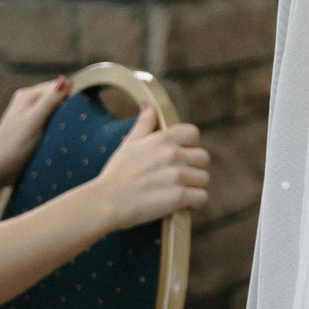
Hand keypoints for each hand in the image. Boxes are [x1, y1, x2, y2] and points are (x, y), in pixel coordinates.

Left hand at [0, 77, 70, 192]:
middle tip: (71, 124)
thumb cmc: (14, 145)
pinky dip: (58, 128)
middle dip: (67, 109)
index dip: (70, 97)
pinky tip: (60, 137)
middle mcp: (29, 102)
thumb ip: (49, 101)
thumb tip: (66, 80)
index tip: (76, 113)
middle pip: (58, 98)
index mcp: (28, 95)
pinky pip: (52, 122)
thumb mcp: (33, 121)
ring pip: (57, 111)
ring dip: (64, 120)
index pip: (58, 87)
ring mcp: (31, 115)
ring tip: (66, 133)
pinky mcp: (33, 128)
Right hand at [86, 102, 210, 232]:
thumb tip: (148, 104)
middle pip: (203, 158)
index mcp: (162, 139)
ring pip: (204, 178)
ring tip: (177, 191)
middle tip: (178, 178)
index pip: (194, 133)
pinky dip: (195, 203)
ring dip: (194, 187)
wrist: (104, 202)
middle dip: (194, 168)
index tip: (181, 157)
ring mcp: (177, 175)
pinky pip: (202, 197)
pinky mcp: (179, 197)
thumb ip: (144, 123)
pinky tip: (183, 204)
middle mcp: (173, 154)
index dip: (190, 145)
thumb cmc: (116, 174)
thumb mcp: (129, 143)